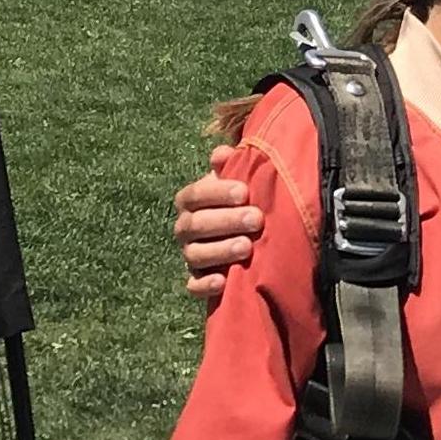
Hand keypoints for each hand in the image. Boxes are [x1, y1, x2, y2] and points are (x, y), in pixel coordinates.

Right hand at [175, 153, 263, 305]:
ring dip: (220, 251)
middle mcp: (184, 228)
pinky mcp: (196, 280)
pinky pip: (193, 285)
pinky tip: (222, 281)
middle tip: (256, 219)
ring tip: (247, 247)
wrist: (241, 234)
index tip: (244, 192)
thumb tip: (222, 154)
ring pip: (195, 254)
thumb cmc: (240, 202)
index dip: (217, 193)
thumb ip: (230, 166)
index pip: (194, 195)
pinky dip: (204, 285)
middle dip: (226, 221)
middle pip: (196, 225)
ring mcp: (189, 255)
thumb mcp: (235, 181)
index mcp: (189, 201)